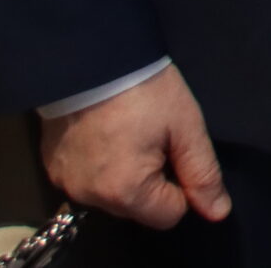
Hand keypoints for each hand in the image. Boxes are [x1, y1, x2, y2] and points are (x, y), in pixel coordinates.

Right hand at [38, 63, 228, 228]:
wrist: (90, 57)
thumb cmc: (145, 89)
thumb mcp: (185, 127)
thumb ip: (202, 173)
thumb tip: (218, 212)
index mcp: (125, 191)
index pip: (169, 215)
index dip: (181, 186)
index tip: (174, 150)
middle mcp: (90, 196)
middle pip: (139, 208)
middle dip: (152, 180)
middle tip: (151, 136)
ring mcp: (66, 183)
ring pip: (113, 196)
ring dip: (126, 175)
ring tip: (127, 133)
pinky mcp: (52, 167)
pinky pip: (88, 181)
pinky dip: (100, 166)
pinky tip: (104, 134)